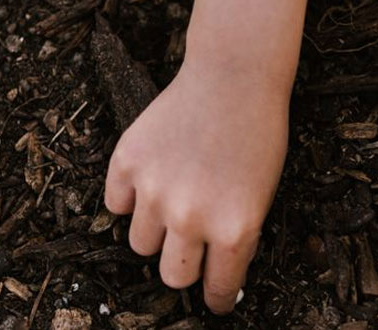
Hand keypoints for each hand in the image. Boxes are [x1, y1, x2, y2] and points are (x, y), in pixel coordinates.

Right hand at [103, 63, 288, 313]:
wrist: (234, 77)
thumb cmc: (257, 134)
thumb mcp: (261, 196)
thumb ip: (235, 236)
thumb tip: (212, 274)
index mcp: (233, 230)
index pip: (217, 289)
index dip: (217, 298)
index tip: (216, 300)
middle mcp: (191, 217)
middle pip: (172, 276)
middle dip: (184, 266)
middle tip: (192, 243)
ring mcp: (155, 191)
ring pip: (140, 244)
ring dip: (155, 231)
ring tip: (173, 200)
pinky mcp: (127, 164)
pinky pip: (116, 204)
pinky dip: (129, 197)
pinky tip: (151, 177)